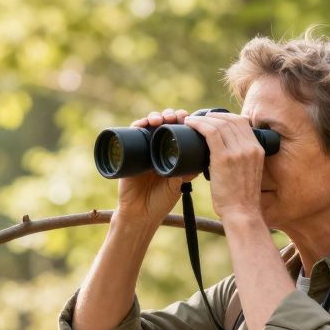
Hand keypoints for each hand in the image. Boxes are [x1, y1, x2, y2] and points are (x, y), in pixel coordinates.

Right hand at [115, 109, 197, 225]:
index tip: (188, 119)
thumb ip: (186, 173)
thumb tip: (200, 159)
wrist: (140, 214)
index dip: (183, 121)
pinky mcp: (129, 153)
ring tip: (160, 120)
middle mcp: (157, 148)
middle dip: (170, 115)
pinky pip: (132, 134)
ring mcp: (143, 149)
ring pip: (148, 125)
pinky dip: (136, 125)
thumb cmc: (160, 202)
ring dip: (155, 117)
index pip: (178, 130)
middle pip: (164, 124)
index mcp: (171, 153)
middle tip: (175, 117)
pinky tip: (143, 123)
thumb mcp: (177, 185)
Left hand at [182, 111, 265, 222]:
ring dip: (202, 119)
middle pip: (230, 119)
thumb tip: (223, 151)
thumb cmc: (240, 197)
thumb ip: (241, 158)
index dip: (225, 116)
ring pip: (219, 124)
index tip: (212, 119)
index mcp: (257, 149)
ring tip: (191, 121)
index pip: (241, 121)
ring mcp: (238, 151)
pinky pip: (210, 132)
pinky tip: (190, 124)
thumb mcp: (248, 172)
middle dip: (212, 115)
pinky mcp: (224, 158)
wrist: (242, 212)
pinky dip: (198, 125)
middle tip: (198, 118)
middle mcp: (250, 147)